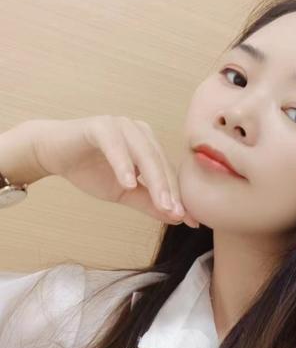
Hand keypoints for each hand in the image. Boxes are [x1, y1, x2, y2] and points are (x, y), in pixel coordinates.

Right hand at [29, 115, 198, 226]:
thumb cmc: (89, 169)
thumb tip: (177, 218)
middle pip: (160, 164)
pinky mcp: (99, 126)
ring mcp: (121, 125)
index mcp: (149, 145)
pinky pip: (115, 145)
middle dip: (171, 191)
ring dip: (154, 180)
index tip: (192, 222)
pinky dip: (123, 164)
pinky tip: (128, 183)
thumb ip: (148, 202)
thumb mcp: (123, 192)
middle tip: (179, 215)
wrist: (52, 154)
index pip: (169, 173)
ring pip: (144, 153)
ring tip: (162, 204)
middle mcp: (140, 132)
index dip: (180, 198)